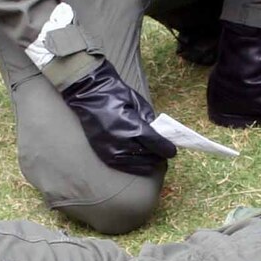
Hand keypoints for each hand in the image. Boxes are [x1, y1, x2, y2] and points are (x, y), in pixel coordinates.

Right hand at [59, 59, 176, 176]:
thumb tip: (159, 135)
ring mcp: (112, 151)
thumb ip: (149, 120)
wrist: (88, 95)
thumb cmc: (114, 94)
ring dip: (148, 161)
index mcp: (132, 127)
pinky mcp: (104, 155)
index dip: (167, 148)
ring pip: (139, 165)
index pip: (156, 144)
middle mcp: (122, 143)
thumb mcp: (138, 103)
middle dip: (159, 154)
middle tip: (162, 150)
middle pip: (149, 157)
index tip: (172, 149)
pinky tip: (140, 158)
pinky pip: (125, 166)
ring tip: (152, 154)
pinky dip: (136, 164)